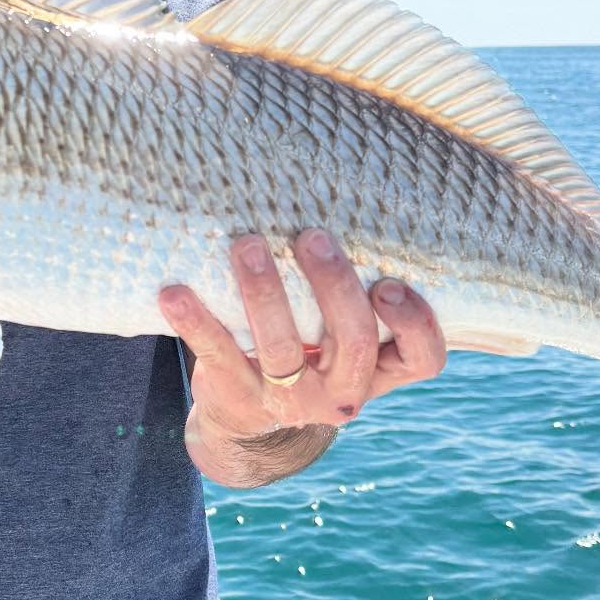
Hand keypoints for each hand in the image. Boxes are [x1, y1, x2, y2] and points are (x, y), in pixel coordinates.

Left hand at [158, 229, 445, 442]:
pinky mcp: (239, 397)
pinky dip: (195, 321)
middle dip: (333, 287)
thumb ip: (356, 286)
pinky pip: (218, 355)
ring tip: (248, 246)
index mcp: (379, 371)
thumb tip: (346, 185)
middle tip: (311, 238)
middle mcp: (342, 394)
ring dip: (265, 294)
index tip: (389, 283)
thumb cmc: (309, 346)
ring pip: (284, 351)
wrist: (246, 414)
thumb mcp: (341, 331)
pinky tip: (175, 291)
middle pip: (353, 343)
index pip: (424, 359)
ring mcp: (291, 401)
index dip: (415, 325)